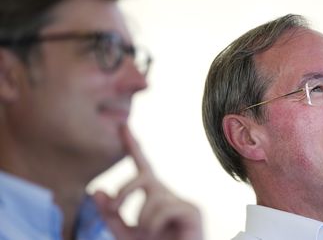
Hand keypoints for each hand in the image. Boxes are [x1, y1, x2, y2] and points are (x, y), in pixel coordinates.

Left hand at [93, 125, 202, 239]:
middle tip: (114, 208)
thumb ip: (110, 214)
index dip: (133, 146)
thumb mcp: (124, 233)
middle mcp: (167, 194)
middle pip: (143, 177)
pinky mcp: (192, 210)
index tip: (123, 127)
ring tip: (151, 235)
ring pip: (152, 198)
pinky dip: (154, 225)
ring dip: (143, 221)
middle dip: (124, 190)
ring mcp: (181, 200)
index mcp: (153, 196)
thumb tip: (97, 190)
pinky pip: (163, 209)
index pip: (143, 166)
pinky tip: (163, 233)